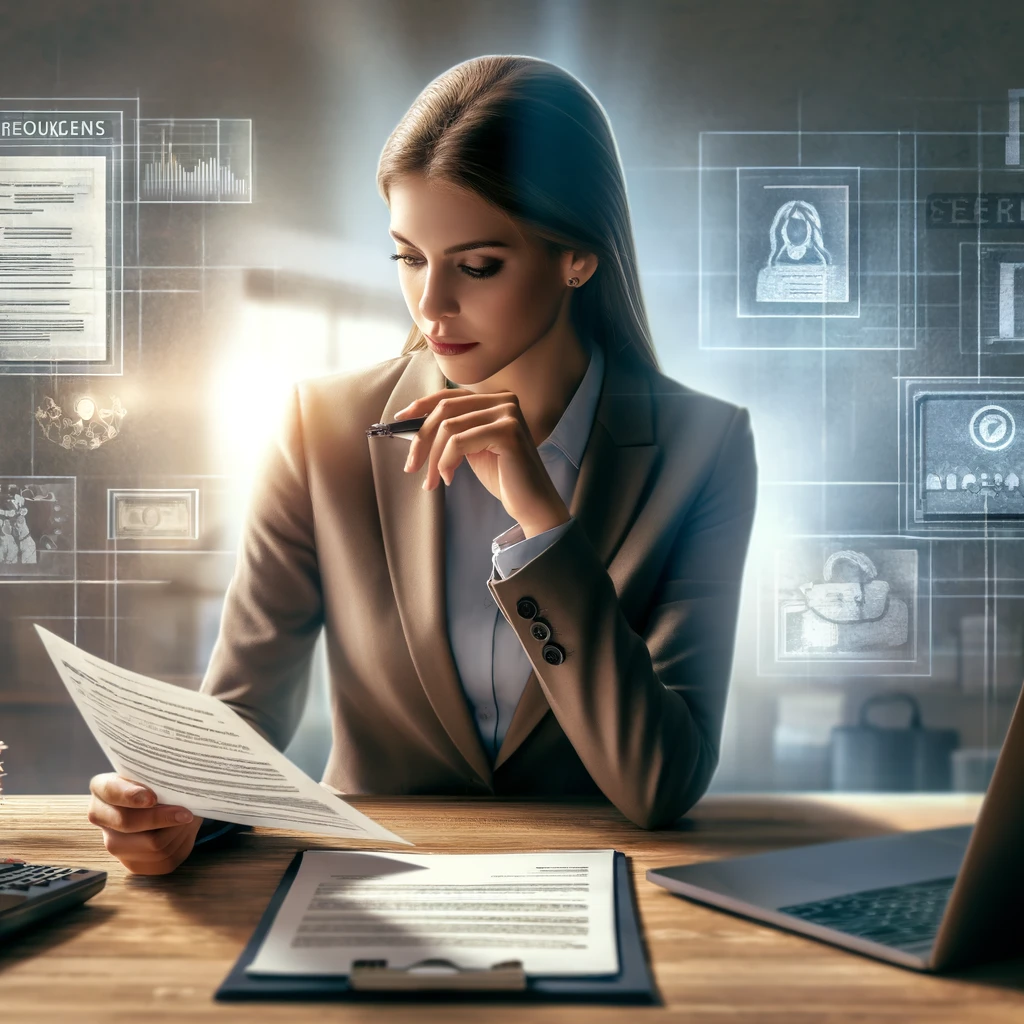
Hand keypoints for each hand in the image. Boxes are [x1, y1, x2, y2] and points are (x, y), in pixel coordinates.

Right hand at [87, 773, 203, 874]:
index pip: (111, 791)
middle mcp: (101, 817)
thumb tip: (177, 784)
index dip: (130, 796)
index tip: (151, 798)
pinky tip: (184, 832)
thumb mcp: (154, 773)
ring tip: (189, 818)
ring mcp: (114, 843)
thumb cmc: (158, 783)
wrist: (160, 803)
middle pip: (128, 822)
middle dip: (162, 818)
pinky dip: (180, 845)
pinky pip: (162, 861)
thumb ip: (157, 776)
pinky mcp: (133, 863)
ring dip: (177, 831)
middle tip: (186, 813)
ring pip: (151, 844)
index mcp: (103, 788)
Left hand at [396, 388, 569, 537]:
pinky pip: (459, 442)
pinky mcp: (507, 432)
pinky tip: (450, 478)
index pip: (450, 396)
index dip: (421, 406)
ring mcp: (508, 413)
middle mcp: (504, 400)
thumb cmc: (503, 477)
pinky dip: (446, 462)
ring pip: (449, 428)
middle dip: (422, 439)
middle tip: (411, 466)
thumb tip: (414, 423)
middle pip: (445, 410)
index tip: (400, 421)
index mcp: (496, 399)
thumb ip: (454, 430)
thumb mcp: (472, 447)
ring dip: (433, 458)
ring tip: (433, 481)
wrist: (532, 503)